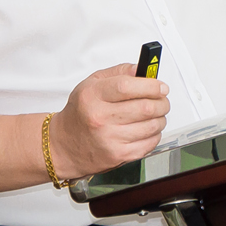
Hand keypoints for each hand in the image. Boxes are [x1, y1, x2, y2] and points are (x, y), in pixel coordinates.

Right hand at [47, 64, 169, 179]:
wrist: (63, 144)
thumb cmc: (80, 113)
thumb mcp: (91, 84)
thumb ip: (119, 72)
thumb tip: (143, 69)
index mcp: (93, 96)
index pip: (127, 86)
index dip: (151, 85)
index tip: (161, 87)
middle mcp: (100, 118)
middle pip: (145, 107)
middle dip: (162, 102)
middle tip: (161, 100)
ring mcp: (110, 138)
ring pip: (152, 126)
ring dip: (160, 119)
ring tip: (154, 115)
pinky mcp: (118, 155)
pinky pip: (149, 144)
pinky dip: (154, 135)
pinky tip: (146, 130)